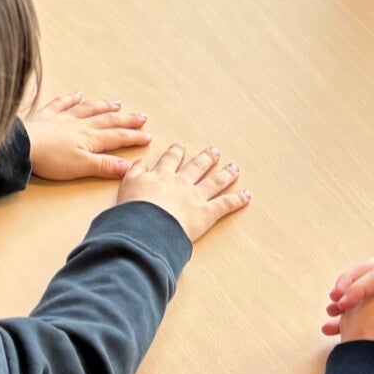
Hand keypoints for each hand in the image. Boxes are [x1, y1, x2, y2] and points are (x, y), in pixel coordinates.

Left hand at [25, 90, 151, 182]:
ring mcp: (62, 119)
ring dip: (103, 106)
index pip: (116, 137)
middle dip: (125, 120)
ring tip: (116, 103)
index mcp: (89, 139)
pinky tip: (77, 94)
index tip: (147, 135)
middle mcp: (79, 125)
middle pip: (107, 121)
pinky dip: (70, 99)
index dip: (133, 137)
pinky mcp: (45, 117)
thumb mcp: (81, 167)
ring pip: (88, 110)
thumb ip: (104, 166)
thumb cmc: (49, 159)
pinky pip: (61, 104)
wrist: (22, 146)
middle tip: (141, 117)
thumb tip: (128, 167)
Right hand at [117, 140, 251, 244]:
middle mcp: (181, 182)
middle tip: (214, 152)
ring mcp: (196, 196)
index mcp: (161, 175)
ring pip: (214, 181)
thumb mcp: (126, 186)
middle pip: (197, 167)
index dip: (176, 152)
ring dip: (226, 174)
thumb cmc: (133, 210)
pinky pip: (225, 204)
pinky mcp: (206, 213)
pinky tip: (247, 195)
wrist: (146, 226)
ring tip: (234, 167)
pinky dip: (237, 200)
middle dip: (206, 158)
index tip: (180, 147)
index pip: (170, 160)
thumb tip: (140, 162)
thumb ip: (134, 172)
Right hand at [323, 257, 373, 373]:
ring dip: (346, 299)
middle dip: (350, 283)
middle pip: (371, 275)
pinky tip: (331, 329)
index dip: (360, 285)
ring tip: (330, 312)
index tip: (344, 301)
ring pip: (364, 293)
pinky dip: (347, 319)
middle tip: (334, 298)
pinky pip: (362, 314)